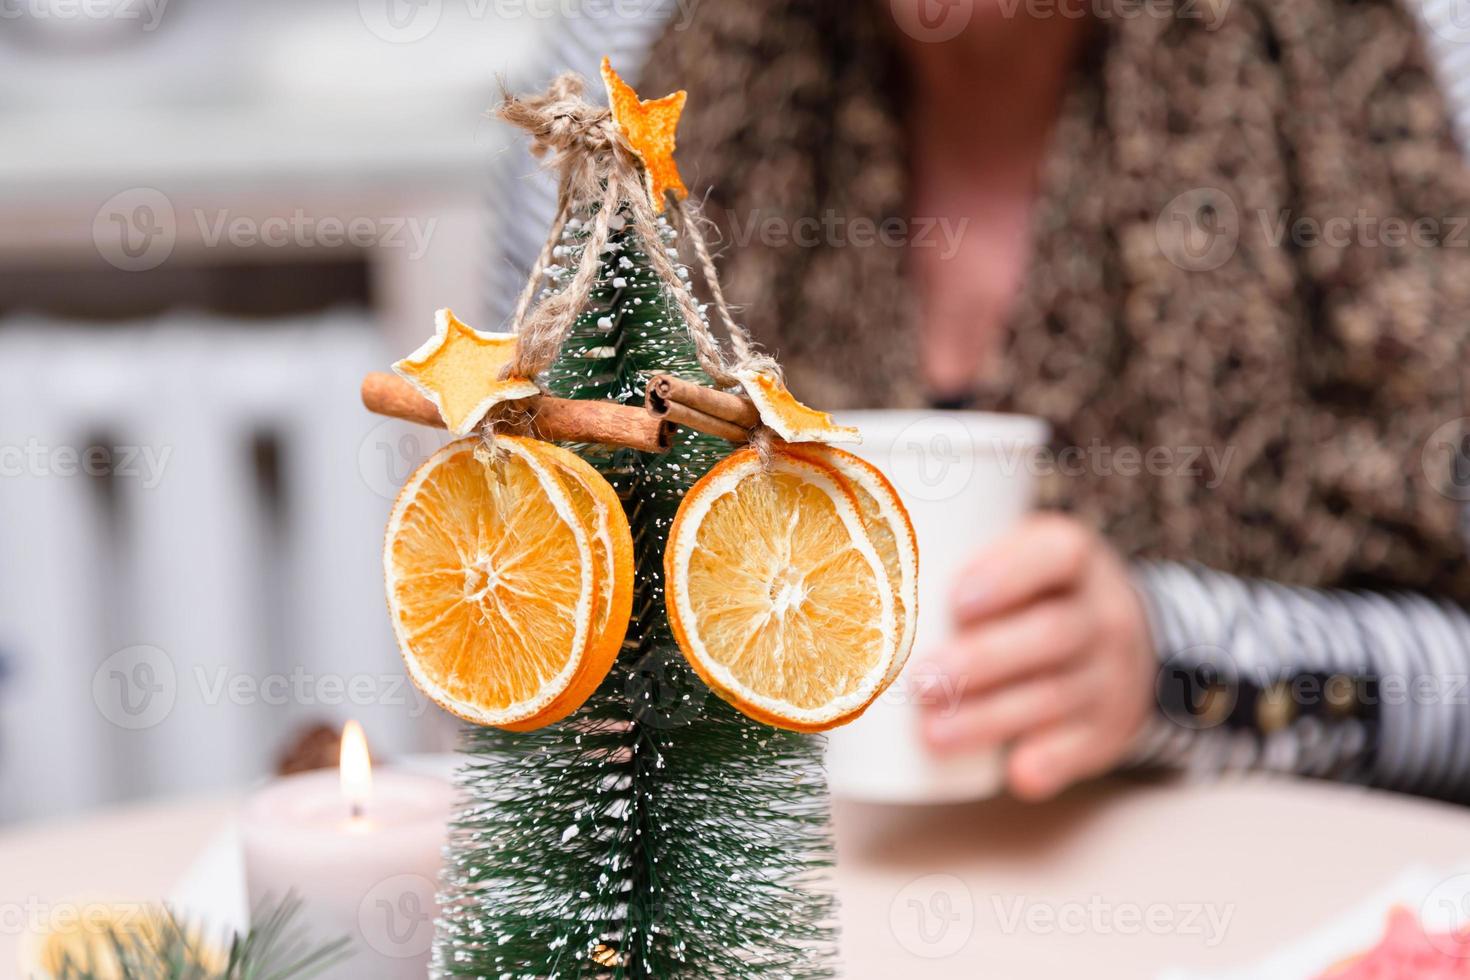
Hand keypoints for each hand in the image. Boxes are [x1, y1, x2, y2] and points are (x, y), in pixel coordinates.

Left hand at [913, 513, 1155, 800]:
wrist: (1125, 646)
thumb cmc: (1034, 594)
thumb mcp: (1019, 556)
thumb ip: (957, 556)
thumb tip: (851, 581)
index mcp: (1074, 558)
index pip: (1056, 555)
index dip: (1008, 576)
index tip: (956, 601)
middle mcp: (1103, 613)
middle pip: (1051, 633)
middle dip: (983, 660)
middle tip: (921, 680)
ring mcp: (1111, 674)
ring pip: (1056, 696)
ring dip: (992, 719)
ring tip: (933, 734)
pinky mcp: (1107, 728)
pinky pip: (1083, 748)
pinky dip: (1050, 763)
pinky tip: (1016, 774)